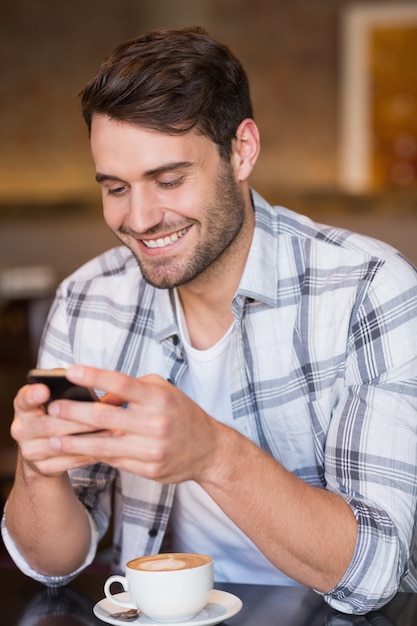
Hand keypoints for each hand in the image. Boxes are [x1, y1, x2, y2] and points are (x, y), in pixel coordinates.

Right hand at [10, 378, 114, 476]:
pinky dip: (90, 453)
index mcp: (24, 406)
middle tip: (102, 415)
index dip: (33, 395)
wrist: (45, 450)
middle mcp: (21, 428)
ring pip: (61, 445)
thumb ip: (70, 387)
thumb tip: (96, 379)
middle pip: (49, 425)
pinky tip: (107, 446)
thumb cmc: (58, 415)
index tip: (45, 390)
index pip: (24, 399)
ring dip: (89, 438)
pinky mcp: (42, 468)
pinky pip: (70, 461)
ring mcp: (30, 451)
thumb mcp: (58, 398)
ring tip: (112, 430)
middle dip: (78, 420)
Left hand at [37, 365, 222, 481]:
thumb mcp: (163, 392)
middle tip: (53, 408)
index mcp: (159, 398)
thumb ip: (133, 390)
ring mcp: (152, 448)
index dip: (94, 376)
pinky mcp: (149, 469)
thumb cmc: (182, 414)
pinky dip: (93, 456)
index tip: (71, 371)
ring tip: (53, 438)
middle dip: (74, 412)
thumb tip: (100, 395)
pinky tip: (75, 453)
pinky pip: (115, 461)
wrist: (209, 450)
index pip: (122, 383)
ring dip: (75, 441)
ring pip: (105, 444)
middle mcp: (156, 422)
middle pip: (106, 416)